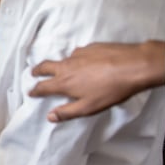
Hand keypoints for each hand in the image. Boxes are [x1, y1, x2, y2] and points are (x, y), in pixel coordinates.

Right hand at [29, 41, 164, 121]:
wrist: (134, 66)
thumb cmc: (111, 90)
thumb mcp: (88, 107)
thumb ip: (67, 112)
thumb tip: (50, 116)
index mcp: (64, 82)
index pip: (43, 87)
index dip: (35, 90)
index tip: (31, 92)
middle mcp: (67, 66)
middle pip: (45, 66)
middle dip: (37, 70)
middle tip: (34, 73)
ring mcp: (78, 54)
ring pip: (63, 59)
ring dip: (59, 65)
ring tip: (64, 70)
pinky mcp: (91, 47)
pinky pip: (79, 53)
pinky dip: (77, 59)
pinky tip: (87, 63)